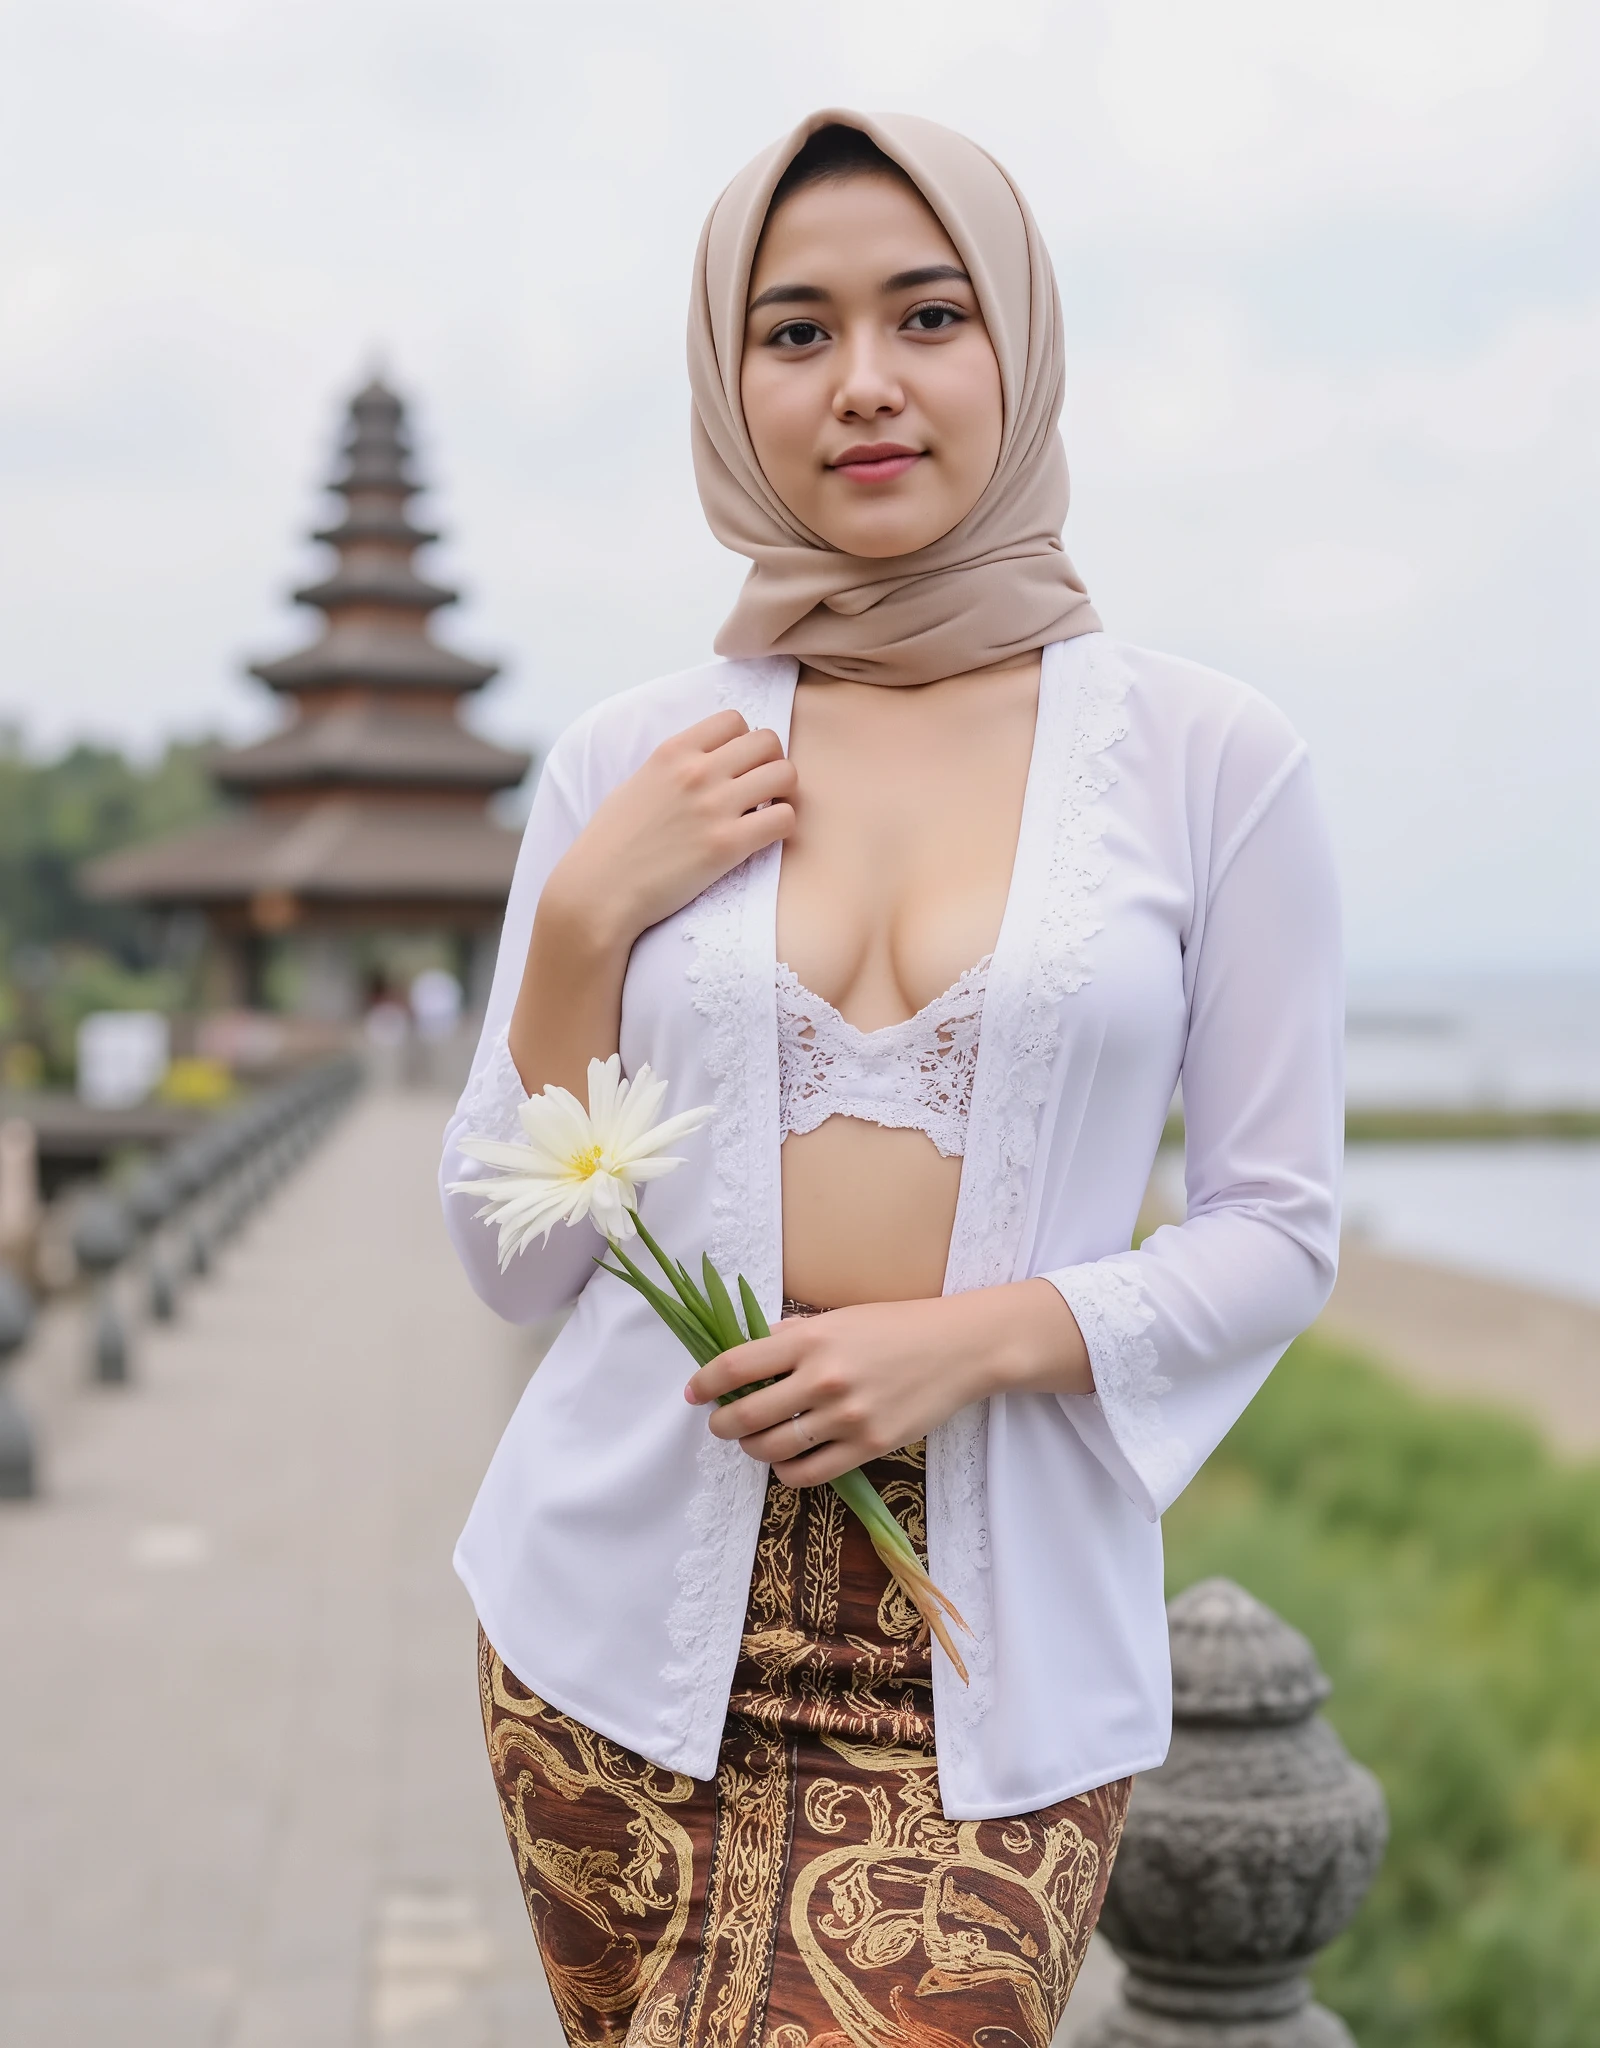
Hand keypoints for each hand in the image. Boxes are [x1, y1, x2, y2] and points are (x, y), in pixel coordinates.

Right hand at [545, 710, 796, 953]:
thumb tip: (705, 762)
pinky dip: (783, 826)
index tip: (738, 766)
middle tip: (762, 789)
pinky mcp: (728, 845)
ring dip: (784, 792)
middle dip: (772, 762)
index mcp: (673, 751)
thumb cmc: (613, 843)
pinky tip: (764, 837)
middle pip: (768, 741)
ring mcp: (714, 807)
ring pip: (785, 774)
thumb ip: (673, 768)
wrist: (599, 890)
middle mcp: (696, 772)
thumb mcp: (637, 784)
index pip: (734, 720)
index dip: (744, 742)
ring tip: (767, 811)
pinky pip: (785, 819)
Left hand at [684, 1280, 1092, 1486]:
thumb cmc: (898, 1326)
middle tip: (721, 1424)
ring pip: (772, 1448)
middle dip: (722, 1424)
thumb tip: (749, 1353)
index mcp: (811, 1338)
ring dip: (752, 1449)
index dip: (704, 1383)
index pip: (736, 1365)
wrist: (960, 1348)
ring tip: (754, 1441)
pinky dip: (786, 1471)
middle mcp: (823, 1378)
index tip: (692, 1393)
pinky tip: (786, 1459)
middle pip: (745, 1415)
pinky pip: (807, 1473)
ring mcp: (846, 1416)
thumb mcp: (841, 1317)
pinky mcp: (868, 1446)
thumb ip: (793, 1336)